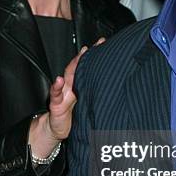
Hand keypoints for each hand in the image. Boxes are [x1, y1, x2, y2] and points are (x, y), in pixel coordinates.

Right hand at [28, 38, 104, 156]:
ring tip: (81, 55)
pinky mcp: (55, 103)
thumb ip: (99, 96)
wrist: (58, 130)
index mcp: (82, 85)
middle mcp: (72, 85)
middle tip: (97, 45)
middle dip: (88, 55)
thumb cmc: (76, 117)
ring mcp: (64, 93)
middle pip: (80, 67)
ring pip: (68, 75)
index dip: (97, 57)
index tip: (106, 45)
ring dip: (74, 65)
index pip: (89, 68)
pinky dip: (57, 86)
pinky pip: (56, 94)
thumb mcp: (91, 106)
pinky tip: (59, 80)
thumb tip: (119, 89)